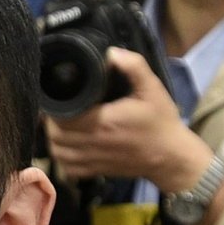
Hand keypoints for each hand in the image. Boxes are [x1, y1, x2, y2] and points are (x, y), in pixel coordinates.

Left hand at [42, 49, 209, 191]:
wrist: (172, 156)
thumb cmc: (162, 122)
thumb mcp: (153, 89)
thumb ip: (134, 67)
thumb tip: (111, 53)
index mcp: (105, 121)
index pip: (63, 116)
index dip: (54, 105)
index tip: (58, 94)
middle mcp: (95, 143)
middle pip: (55, 134)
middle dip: (51, 120)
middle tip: (58, 106)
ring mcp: (95, 160)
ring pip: (58, 152)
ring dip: (54, 138)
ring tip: (60, 124)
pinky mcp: (97, 171)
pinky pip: (68, 168)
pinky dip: (62, 157)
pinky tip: (67, 145)